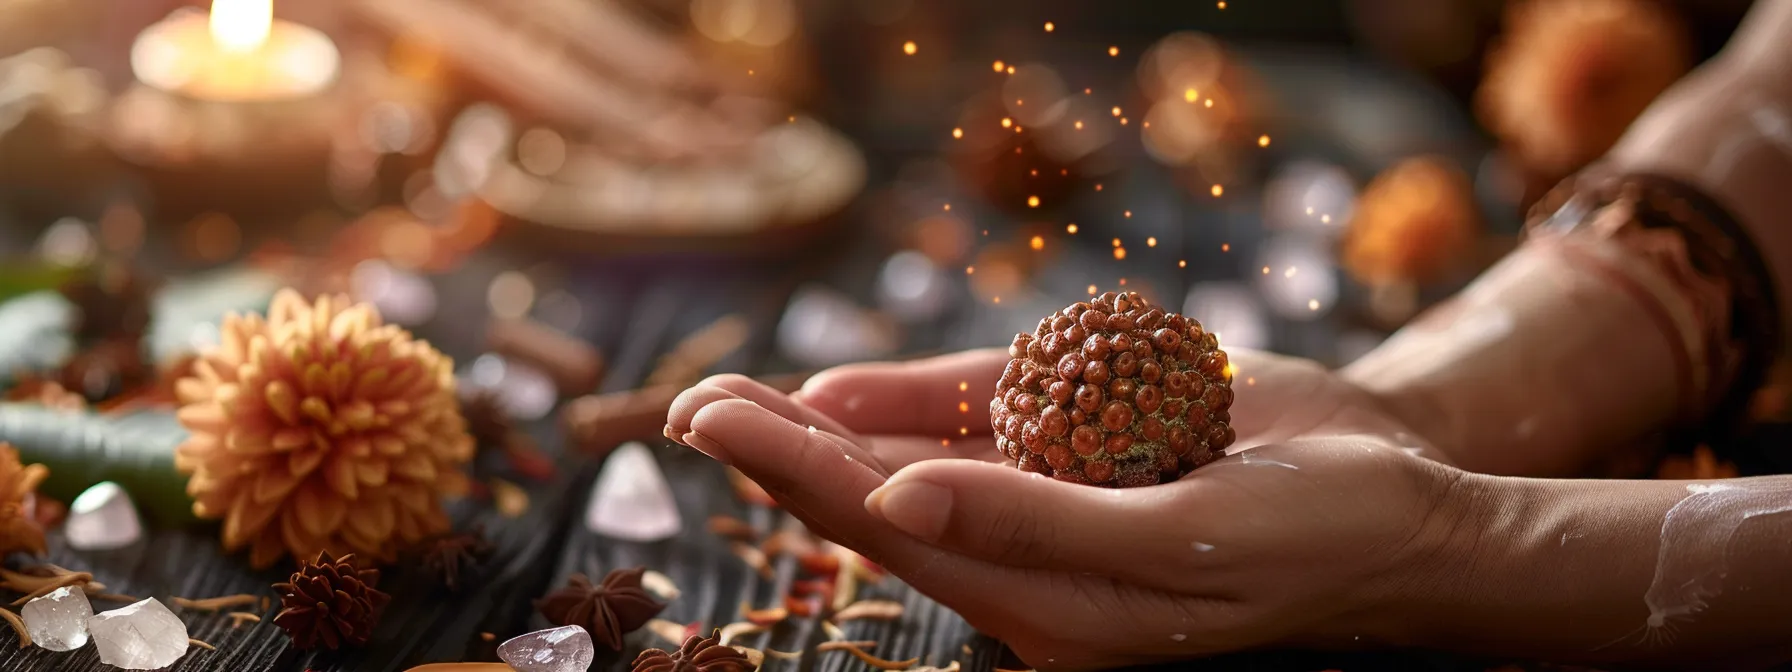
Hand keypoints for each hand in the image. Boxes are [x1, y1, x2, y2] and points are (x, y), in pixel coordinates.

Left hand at [665, 349, 1460, 668]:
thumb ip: (1035, 523)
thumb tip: (900, 496)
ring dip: (830, 429)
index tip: (717, 420)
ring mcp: (1054, 514)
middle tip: (690, 408)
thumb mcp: (1177, 543)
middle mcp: (1034, 567)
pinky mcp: (1083, 468)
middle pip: (884, 501)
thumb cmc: (1310, 535)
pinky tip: (842, 397)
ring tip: (734, 402)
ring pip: (918, 464)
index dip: (800, 470)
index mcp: (1049, 609)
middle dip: (786, 453)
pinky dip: (915, 404)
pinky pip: (984, 430)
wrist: (1402, 507)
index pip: (897, 530)